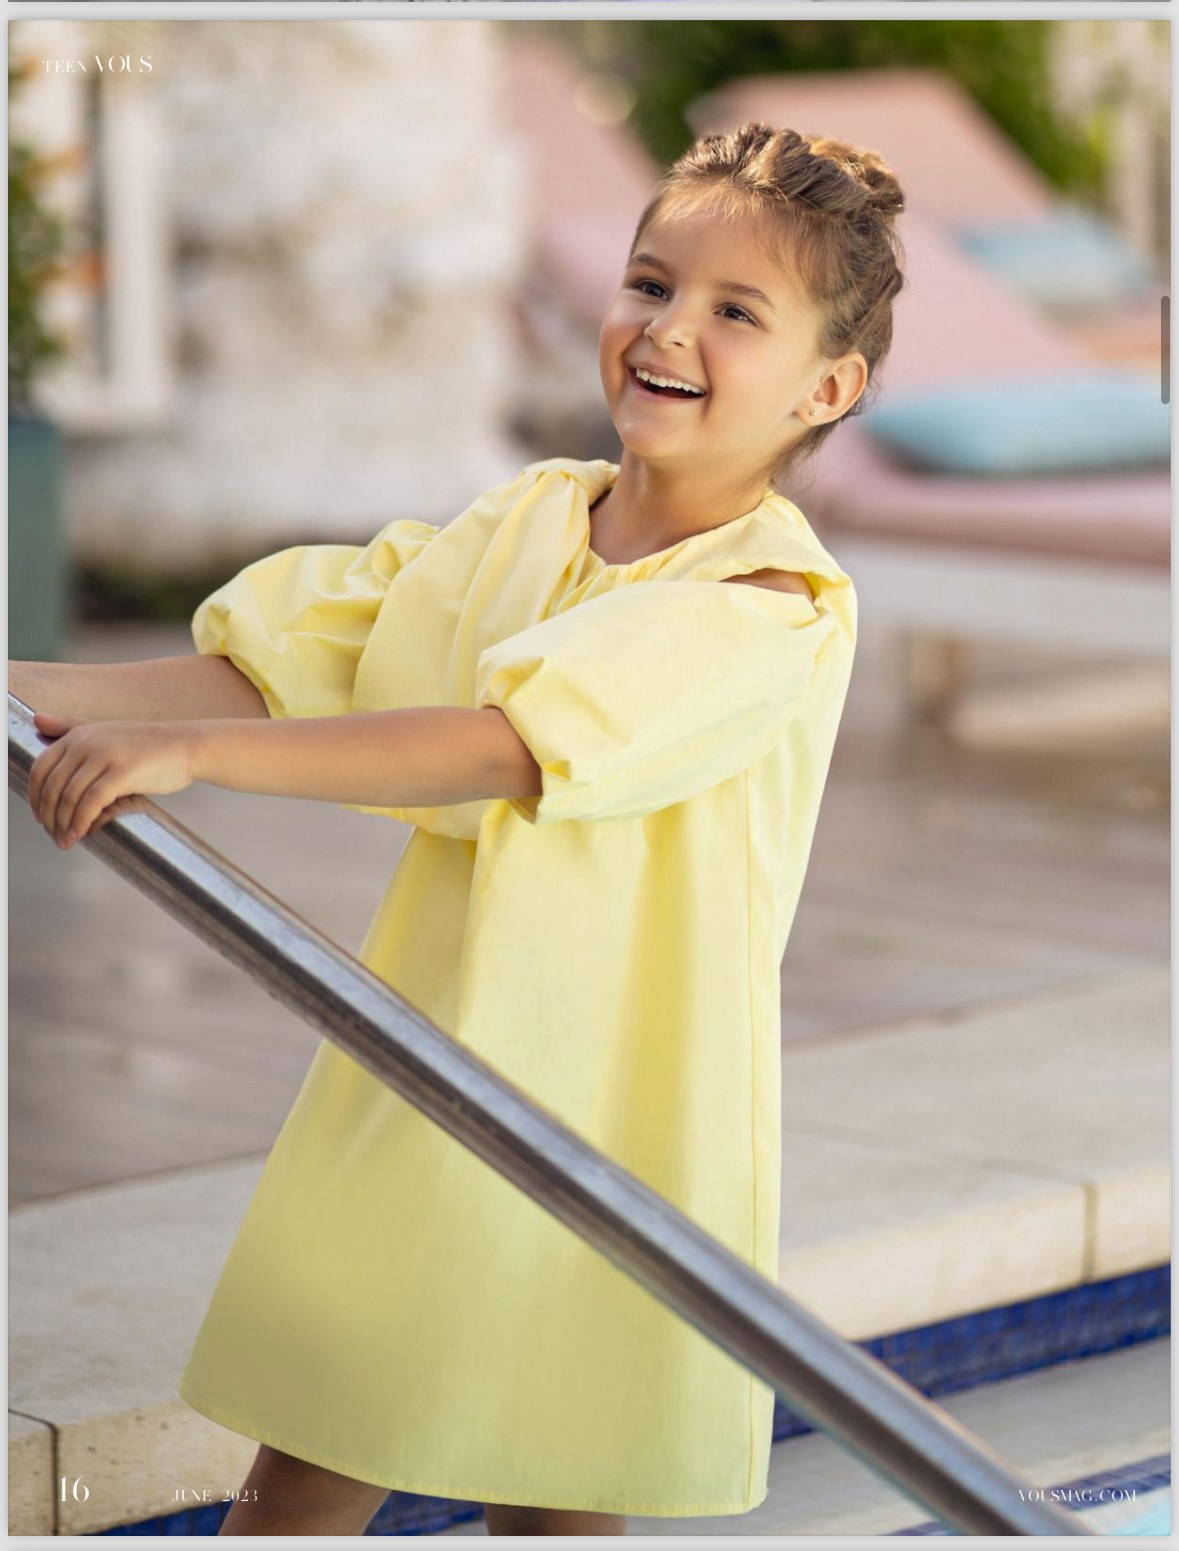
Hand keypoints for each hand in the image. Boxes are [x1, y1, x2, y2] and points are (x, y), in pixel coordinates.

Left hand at [27, 712, 195, 847]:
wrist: (186, 746)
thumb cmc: (147, 745)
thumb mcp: (105, 732)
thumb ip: (70, 726)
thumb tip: (37, 719)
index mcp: (79, 733)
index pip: (41, 768)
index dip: (35, 797)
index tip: (41, 817)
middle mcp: (87, 741)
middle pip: (52, 786)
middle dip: (49, 816)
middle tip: (54, 835)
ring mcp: (104, 755)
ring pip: (69, 796)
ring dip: (63, 824)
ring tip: (66, 841)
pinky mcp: (122, 772)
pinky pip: (91, 802)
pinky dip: (82, 821)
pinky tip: (82, 834)